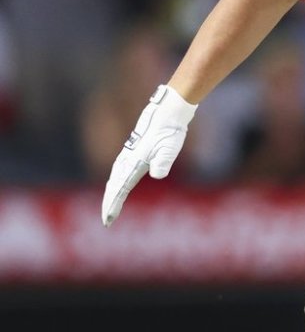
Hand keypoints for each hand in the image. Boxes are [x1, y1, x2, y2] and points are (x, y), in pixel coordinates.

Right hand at [101, 85, 197, 226]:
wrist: (169, 110)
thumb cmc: (170, 130)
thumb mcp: (169, 148)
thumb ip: (163, 162)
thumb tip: (156, 174)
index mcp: (135, 162)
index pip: (120, 188)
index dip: (113, 204)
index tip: (108, 220)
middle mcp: (129, 158)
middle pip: (114, 184)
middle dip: (110, 202)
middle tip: (106, 220)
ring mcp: (130, 152)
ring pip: (116, 175)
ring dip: (112, 191)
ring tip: (110, 205)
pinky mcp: (135, 147)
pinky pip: (120, 168)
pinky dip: (117, 179)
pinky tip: (118, 181)